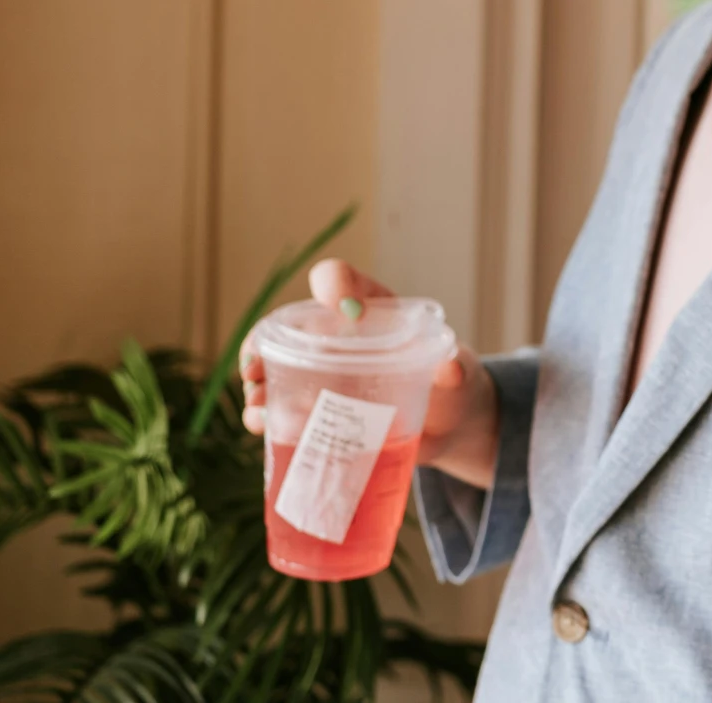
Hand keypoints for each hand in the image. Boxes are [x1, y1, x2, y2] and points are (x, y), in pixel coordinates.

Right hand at [240, 259, 501, 489]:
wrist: (453, 426)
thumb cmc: (453, 383)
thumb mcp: (456, 374)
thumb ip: (455, 372)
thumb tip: (451, 368)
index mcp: (371, 313)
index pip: (341, 282)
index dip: (331, 285)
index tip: (335, 304)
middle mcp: (339, 341)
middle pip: (289, 332)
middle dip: (263, 347)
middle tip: (255, 372)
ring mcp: (327, 379)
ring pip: (278, 375)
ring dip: (260, 388)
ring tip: (258, 406)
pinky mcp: (323, 418)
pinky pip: (285, 416)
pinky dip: (269, 421)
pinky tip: (266, 429)